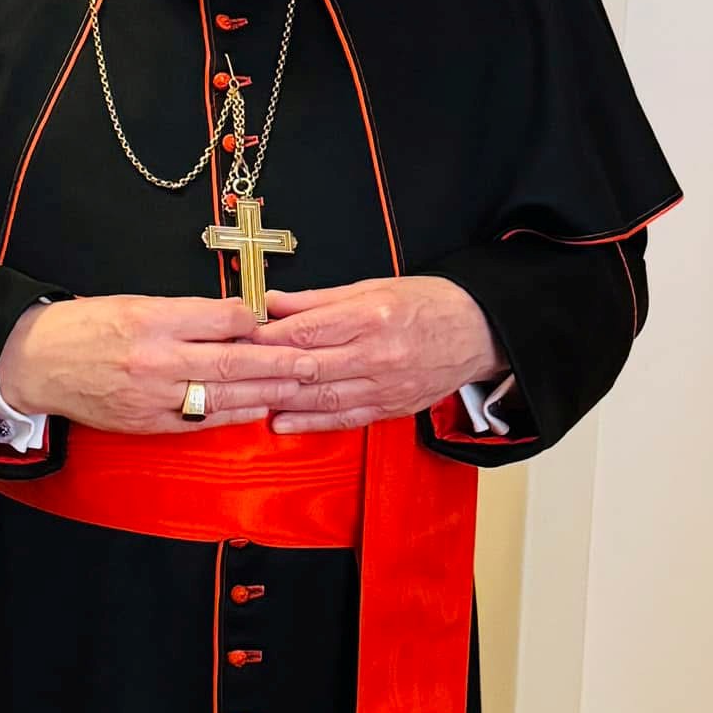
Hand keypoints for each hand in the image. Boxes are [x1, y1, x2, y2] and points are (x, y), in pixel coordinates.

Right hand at [0, 295, 323, 433]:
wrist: (34, 363)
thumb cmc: (83, 327)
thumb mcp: (132, 303)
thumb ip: (183, 313)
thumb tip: (233, 318)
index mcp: (152, 320)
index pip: (221, 319)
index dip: (253, 321)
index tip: (274, 321)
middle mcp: (155, 359)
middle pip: (232, 361)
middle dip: (278, 363)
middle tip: (313, 362)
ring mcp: (152, 395)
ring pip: (222, 396)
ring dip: (264, 393)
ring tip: (297, 388)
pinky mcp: (146, 422)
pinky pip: (199, 421)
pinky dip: (231, 416)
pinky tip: (255, 411)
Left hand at [252, 277, 504, 432]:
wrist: (480, 332)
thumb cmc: (427, 304)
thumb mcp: (373, 287)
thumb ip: (318, 300)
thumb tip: (272, 303)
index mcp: (373, 317)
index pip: (307, 330)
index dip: (267, 335)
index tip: (238, 336)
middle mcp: (378, 354)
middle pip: (309, 366)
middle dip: (265, 369)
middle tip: (232, 369)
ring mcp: (385, 385)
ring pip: (322, 397)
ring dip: (280, 400)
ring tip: (247, 399)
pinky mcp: (391, 408)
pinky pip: (344, 419)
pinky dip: (310, 424)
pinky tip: (281, 423)